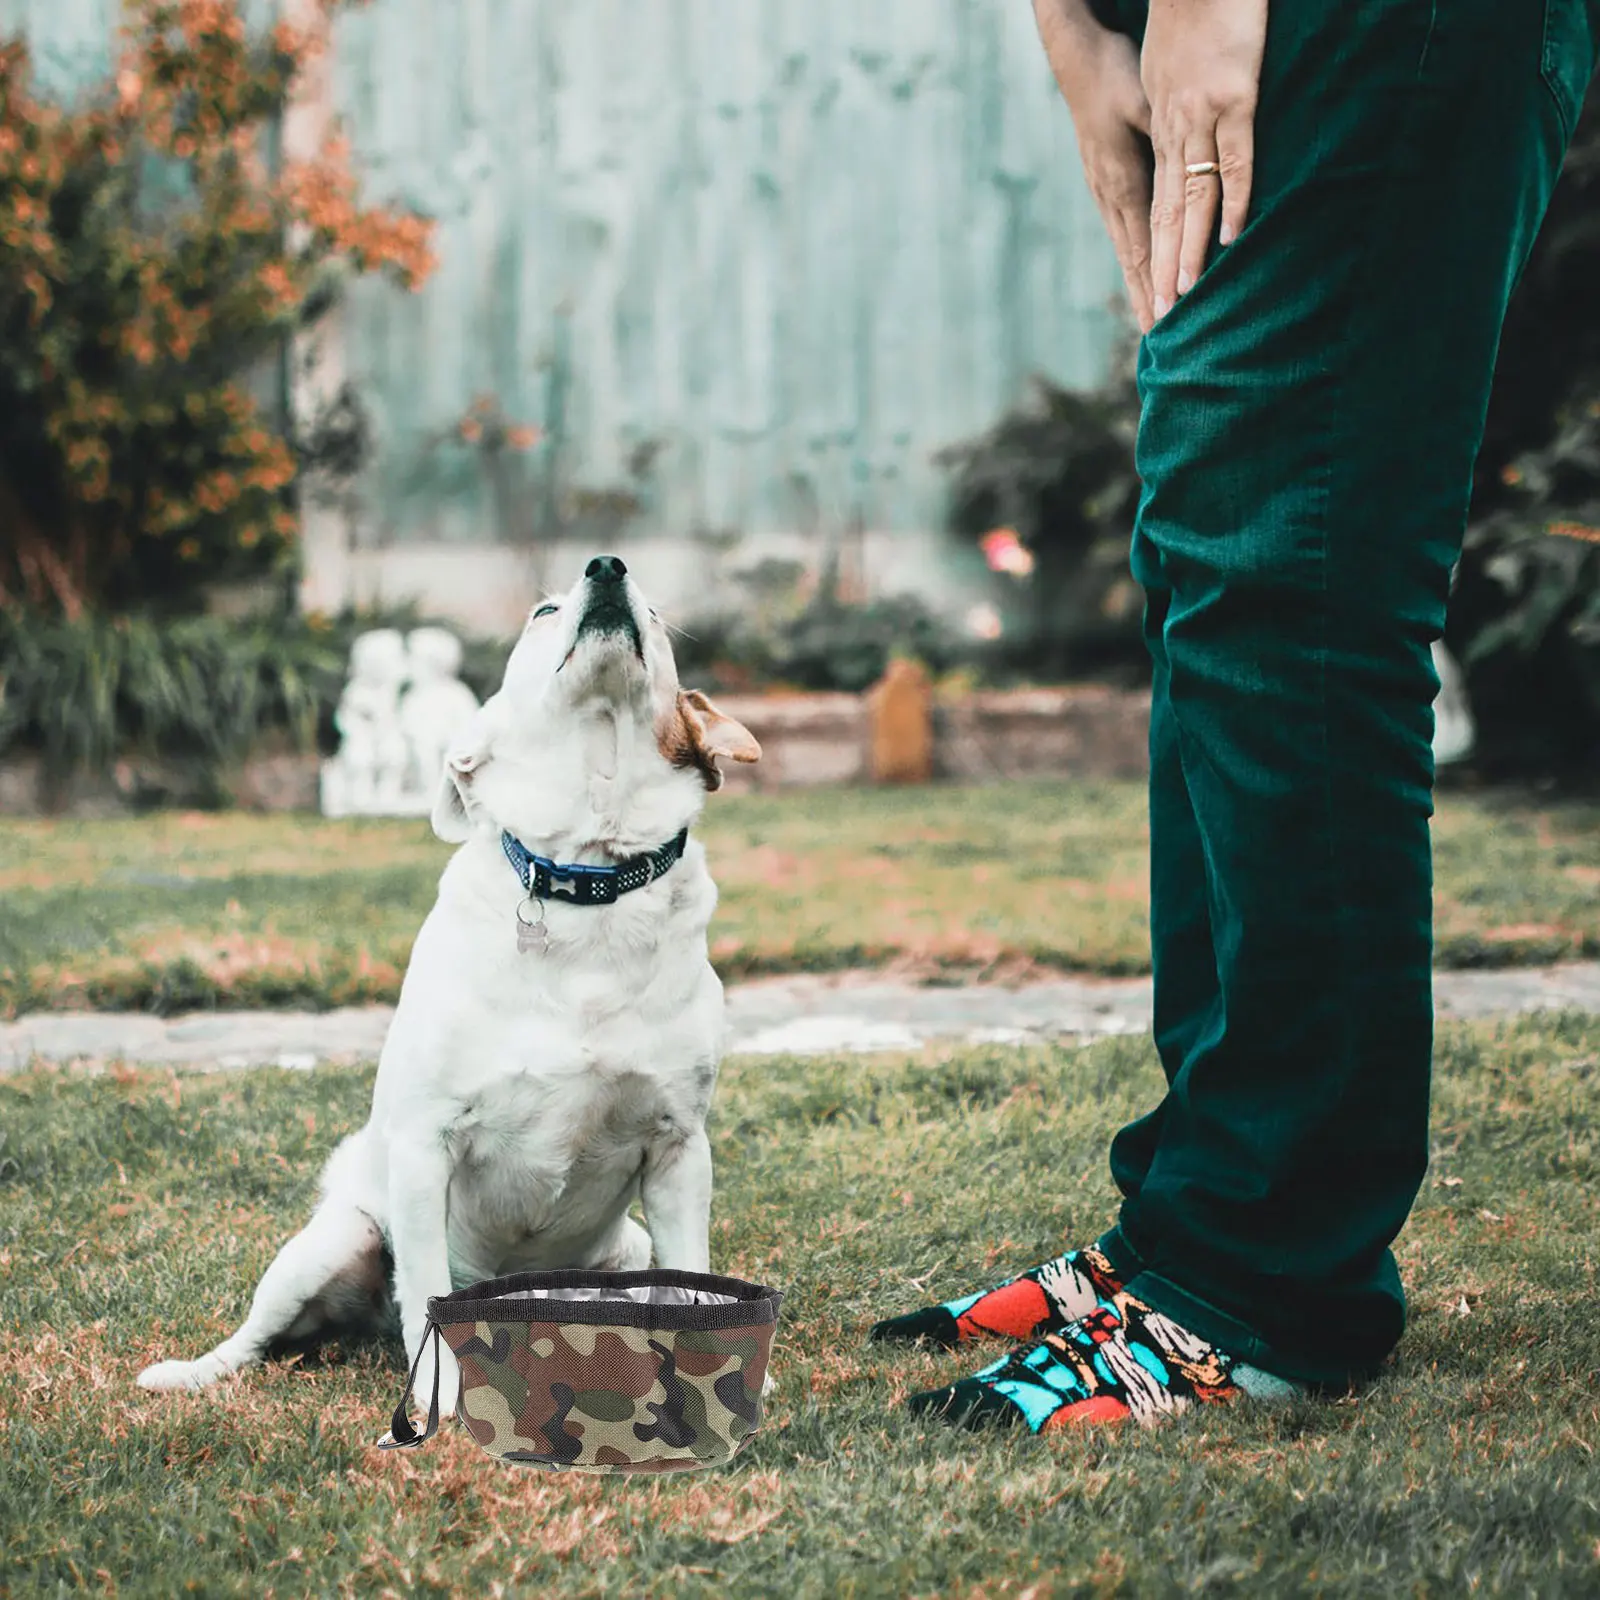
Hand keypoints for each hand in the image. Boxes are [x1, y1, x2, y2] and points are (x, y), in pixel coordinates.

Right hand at [1034, 1, 1157, 331]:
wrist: (1078, 61)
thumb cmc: (1115, 75)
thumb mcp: (1143, 103)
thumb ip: (1162, 141)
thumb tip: (1180, 170)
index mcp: (1122, 182)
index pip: (1143, 247)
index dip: (1155, 283)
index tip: (1164, 316)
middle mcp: (1110, 196)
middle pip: (1133, 260)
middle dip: (1145, 299)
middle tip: (1157, 337)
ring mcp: (1104, 193)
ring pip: (1126, 251)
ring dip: (1139, 286)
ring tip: (1149, 318)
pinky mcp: (1105, 185)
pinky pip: (1123, 234)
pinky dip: (1134, 262)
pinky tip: (1139, 275)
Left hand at [1140, 0, 1267, 317]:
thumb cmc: (1187, 23)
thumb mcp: (1165, 82)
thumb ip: (1170, 122)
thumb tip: (1178, 157)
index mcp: (1156, 132)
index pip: (1150, 211)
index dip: (1150, 257)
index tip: (1150, 301)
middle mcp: (1170, 133)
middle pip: (1163, 216)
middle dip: (1161, 270)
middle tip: (1161, 320)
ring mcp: (1199, 117)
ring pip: (1189, 198)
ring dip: (1187, 249)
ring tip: (1185, 294)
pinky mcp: (1232, 97)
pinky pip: (1233, 157)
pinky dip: (1232, 198)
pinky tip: (1231, 236)